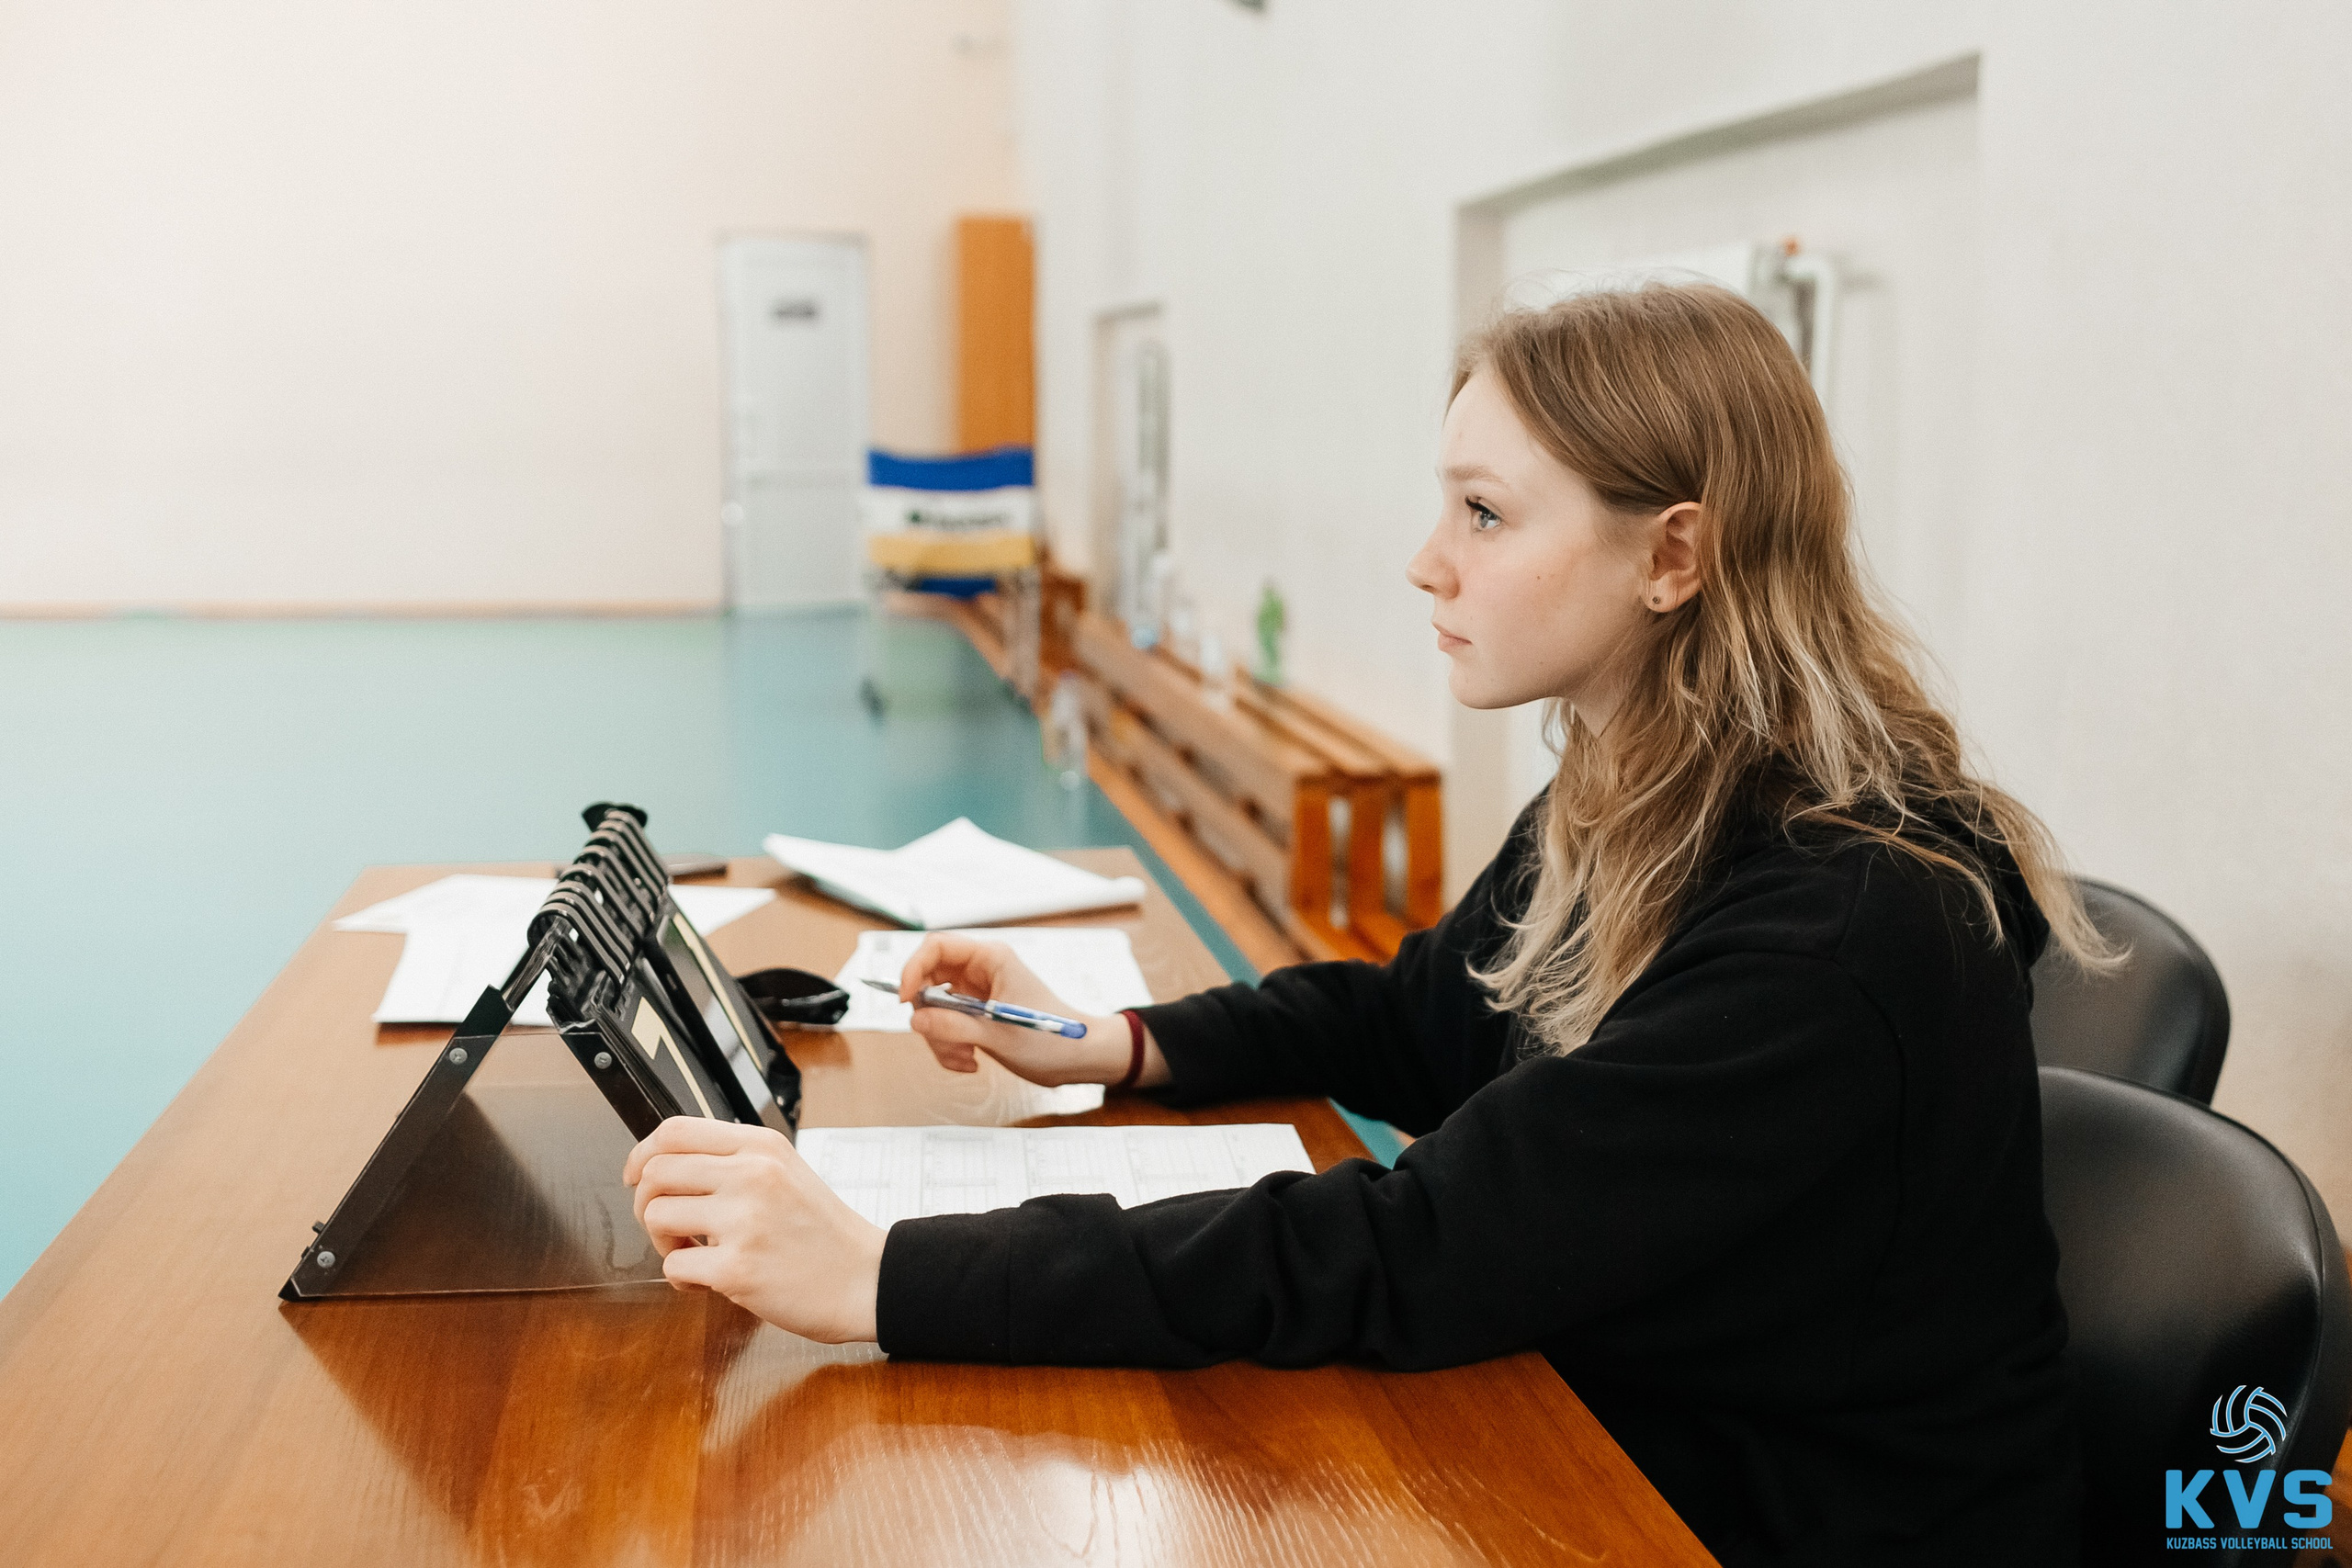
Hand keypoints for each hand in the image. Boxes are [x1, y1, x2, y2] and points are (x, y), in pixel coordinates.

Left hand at [623, 1117, 883, 1342]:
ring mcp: (744, 1221)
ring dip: (662, 1242)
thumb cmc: (824, 1233)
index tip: (635, 1174)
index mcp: (762, 1146)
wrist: (866, 1280)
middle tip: (670, 1227)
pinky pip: (673, 1267)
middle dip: (646, 1204)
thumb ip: (736, 1161)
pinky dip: (682, 1279)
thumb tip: (668, 1164)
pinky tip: (709, 1280)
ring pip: (655, 1216)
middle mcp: (751, 1175)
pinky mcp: (737, 1268)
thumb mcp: (786, 1172)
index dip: (642, 1153)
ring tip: (694, 1253)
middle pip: (656, 1172)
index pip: (676, 1130)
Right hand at [897, 931, 1166, 1088]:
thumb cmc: (1052, 1037)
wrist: (1078, 1058)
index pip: (936, 947)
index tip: (905, 999)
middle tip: (944, 1041)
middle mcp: (980, 971)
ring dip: (941, 1039)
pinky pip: (945, 1028)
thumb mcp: (999, 1034)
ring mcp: (976, 994)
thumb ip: (955, 1027)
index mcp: (990, 959)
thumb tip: (915, 1021)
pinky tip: (971, 1061)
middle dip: (930, 1017)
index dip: (913, 968)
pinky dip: (950, 1047)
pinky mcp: (975, 1016)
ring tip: (967, 1057)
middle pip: (928, 981)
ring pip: (933, 1010)